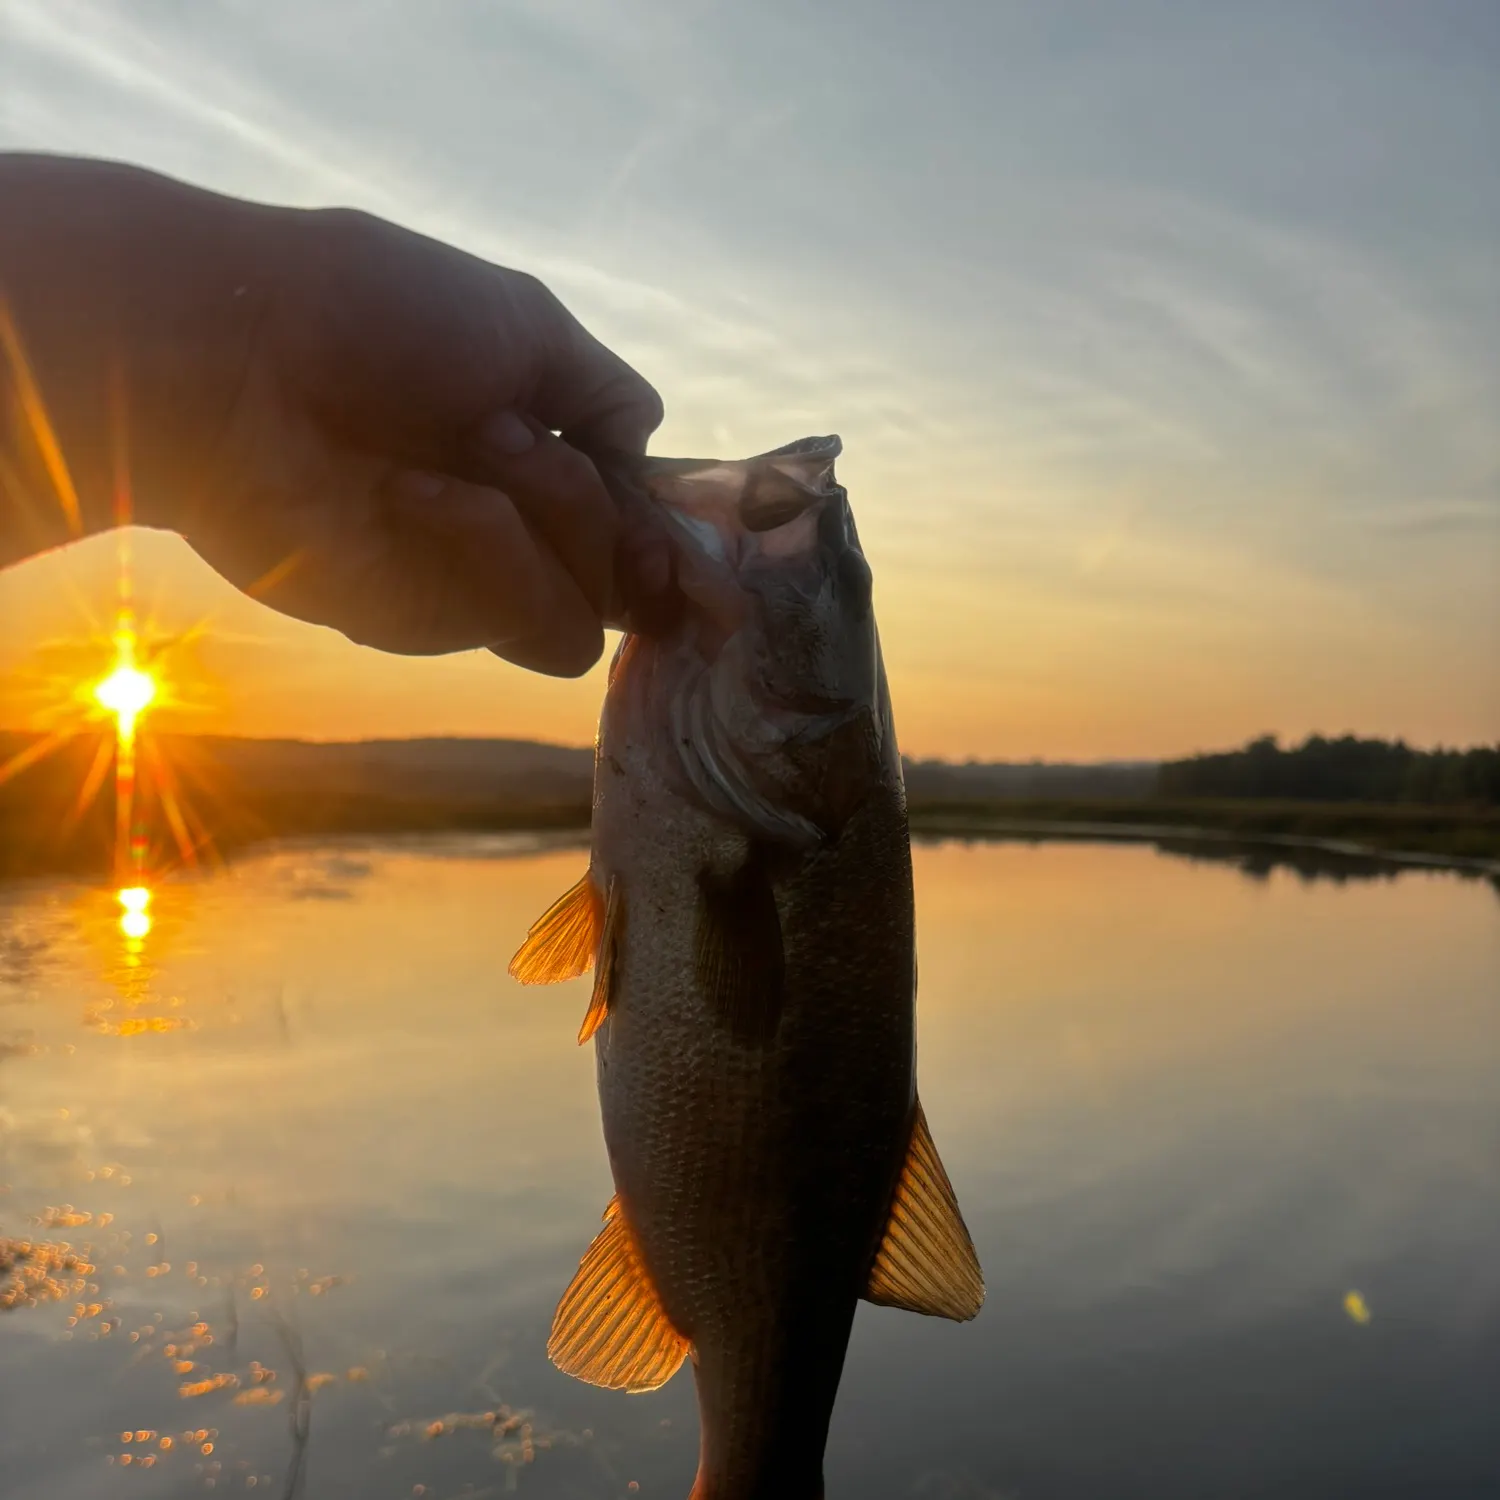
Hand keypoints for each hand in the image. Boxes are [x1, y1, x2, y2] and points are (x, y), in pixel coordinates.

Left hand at [186, 206, 663, 674]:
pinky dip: (499, 554)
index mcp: (538, 451)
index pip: (634, 525)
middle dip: (620, 523)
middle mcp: (514, 525)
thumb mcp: (524, 322)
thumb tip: (647, 447)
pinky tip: (421, 494)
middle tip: (545, 450)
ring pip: (592, 610)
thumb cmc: (378, 314)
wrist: (242, 361)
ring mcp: (472, 581)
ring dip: (559, 519)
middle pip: (630, 578)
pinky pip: (533, 624)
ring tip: (478, 445)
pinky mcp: (427, 624)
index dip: (671, 538)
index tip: (694, 539)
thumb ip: (604, 392)